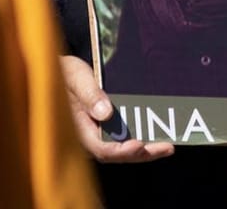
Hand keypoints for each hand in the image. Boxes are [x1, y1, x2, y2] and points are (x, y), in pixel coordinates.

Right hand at [58, 55, 174, 163]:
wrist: (59, 73)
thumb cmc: (66, 74)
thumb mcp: (76, 78)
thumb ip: (89, 95)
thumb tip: (106, 114)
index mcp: (77, 129)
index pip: (101, 149)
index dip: (121, 150)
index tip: (139, 145)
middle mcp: (88, 137)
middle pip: (116, 154)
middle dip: (142, 154)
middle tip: (166, 148)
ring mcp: (97, 135)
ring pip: (122, 150)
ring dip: (145, 150)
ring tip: (167, 146)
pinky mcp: (104, 129)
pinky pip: (123, 140)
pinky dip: (140, 140)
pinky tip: (157, 137)